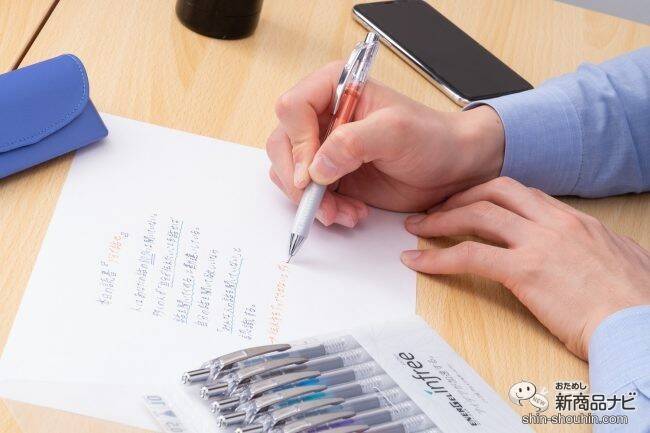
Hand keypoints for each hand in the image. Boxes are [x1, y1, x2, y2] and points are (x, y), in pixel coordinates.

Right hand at [266, 61, 504, 226]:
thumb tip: (314, 168)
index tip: (312, 172)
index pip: (292, 108)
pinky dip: (323, 209)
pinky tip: (350, 213)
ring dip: (311, 200)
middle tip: (320, 202)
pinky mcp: (331, 176)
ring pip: (290, 173)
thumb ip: (352, 142)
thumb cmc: (431, 139)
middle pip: (282, 144)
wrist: (451, 168)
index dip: (297, 142)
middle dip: (298, 179)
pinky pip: (308, 195)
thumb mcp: (395, 132)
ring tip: (343, 212)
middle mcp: (324, 116)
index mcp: (335, 88)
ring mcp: (324, 148)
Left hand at [400, 177, 649, 359]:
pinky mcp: (524, 270)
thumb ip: (598, 246)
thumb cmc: (635, 303)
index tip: (471, 204)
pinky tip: (418, 262)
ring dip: (440, 218)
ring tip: (417, 227)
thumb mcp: (623, 259)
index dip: (489, 196)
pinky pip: (469, 255)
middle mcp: (554, 222)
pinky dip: (437, 257)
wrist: (640, 326)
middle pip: (494, 191)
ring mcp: (538, 243)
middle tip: (437, 208)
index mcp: (575, 220)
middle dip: (460, 197)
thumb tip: (595, 248)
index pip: (523, 194)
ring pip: (476, 215)